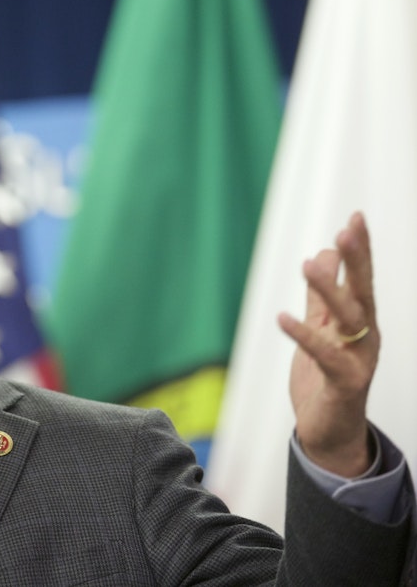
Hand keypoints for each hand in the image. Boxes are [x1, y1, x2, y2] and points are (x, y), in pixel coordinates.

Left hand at [278, 211, 378, 476]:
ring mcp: (358, 359)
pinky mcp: (344, 383)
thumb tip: (322, 254)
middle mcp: (365, 337)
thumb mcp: (322, 328)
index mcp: (361, 322)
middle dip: (357, 260)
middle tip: (347, 229)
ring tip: (308, 265)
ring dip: (329, 291)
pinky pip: (325, 356)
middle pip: (363, 292)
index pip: (361, 279)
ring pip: (348, 320)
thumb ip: (321, 296)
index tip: (355, 218)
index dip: (359, 250)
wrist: (330, 432)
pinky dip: (305, 336)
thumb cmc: (326, 378)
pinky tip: (283, 317)